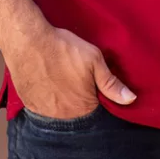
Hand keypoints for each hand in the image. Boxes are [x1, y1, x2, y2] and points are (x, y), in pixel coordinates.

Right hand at [4, 24, 135, 118]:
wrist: (29, 42)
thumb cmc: (64, 49)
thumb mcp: (94, 60)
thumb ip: (111, 83)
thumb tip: (130, 99)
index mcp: (83, 108)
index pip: (96, 110)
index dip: (96, 97)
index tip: (92, 84)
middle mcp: (64, 116)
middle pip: (77, 112)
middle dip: (80, 98)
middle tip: (75, 78)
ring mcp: (44, 112)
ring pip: (59, 111)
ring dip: (63, 100)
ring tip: (61, 78)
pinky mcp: (30, 105)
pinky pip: (43, 107)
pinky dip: (47, 97)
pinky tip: (48, 82)